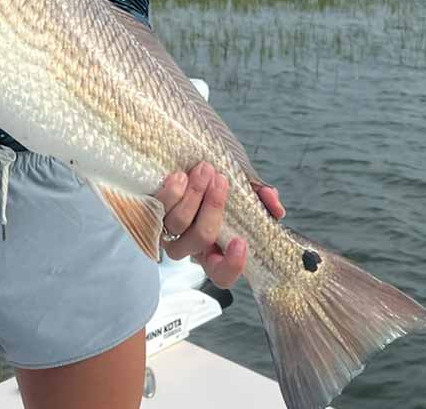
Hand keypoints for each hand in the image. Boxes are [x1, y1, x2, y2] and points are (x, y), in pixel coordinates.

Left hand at [154, 162, 284, 287]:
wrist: (181, 152)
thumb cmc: (214, 175)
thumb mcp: (241, 183)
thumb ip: (260, 196)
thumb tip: (276, 208)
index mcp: (213, 246)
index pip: (222, 274)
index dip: (232, 265)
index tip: (241, 242)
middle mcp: (188, 243)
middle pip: (201, 239)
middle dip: (213, 208)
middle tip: (221, 180)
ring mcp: (167, 229)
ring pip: (178, 224)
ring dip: (193, 196)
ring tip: (204, 170)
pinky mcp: (149, 211)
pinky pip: (156, 210)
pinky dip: (170, 194)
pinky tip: (179, 177)